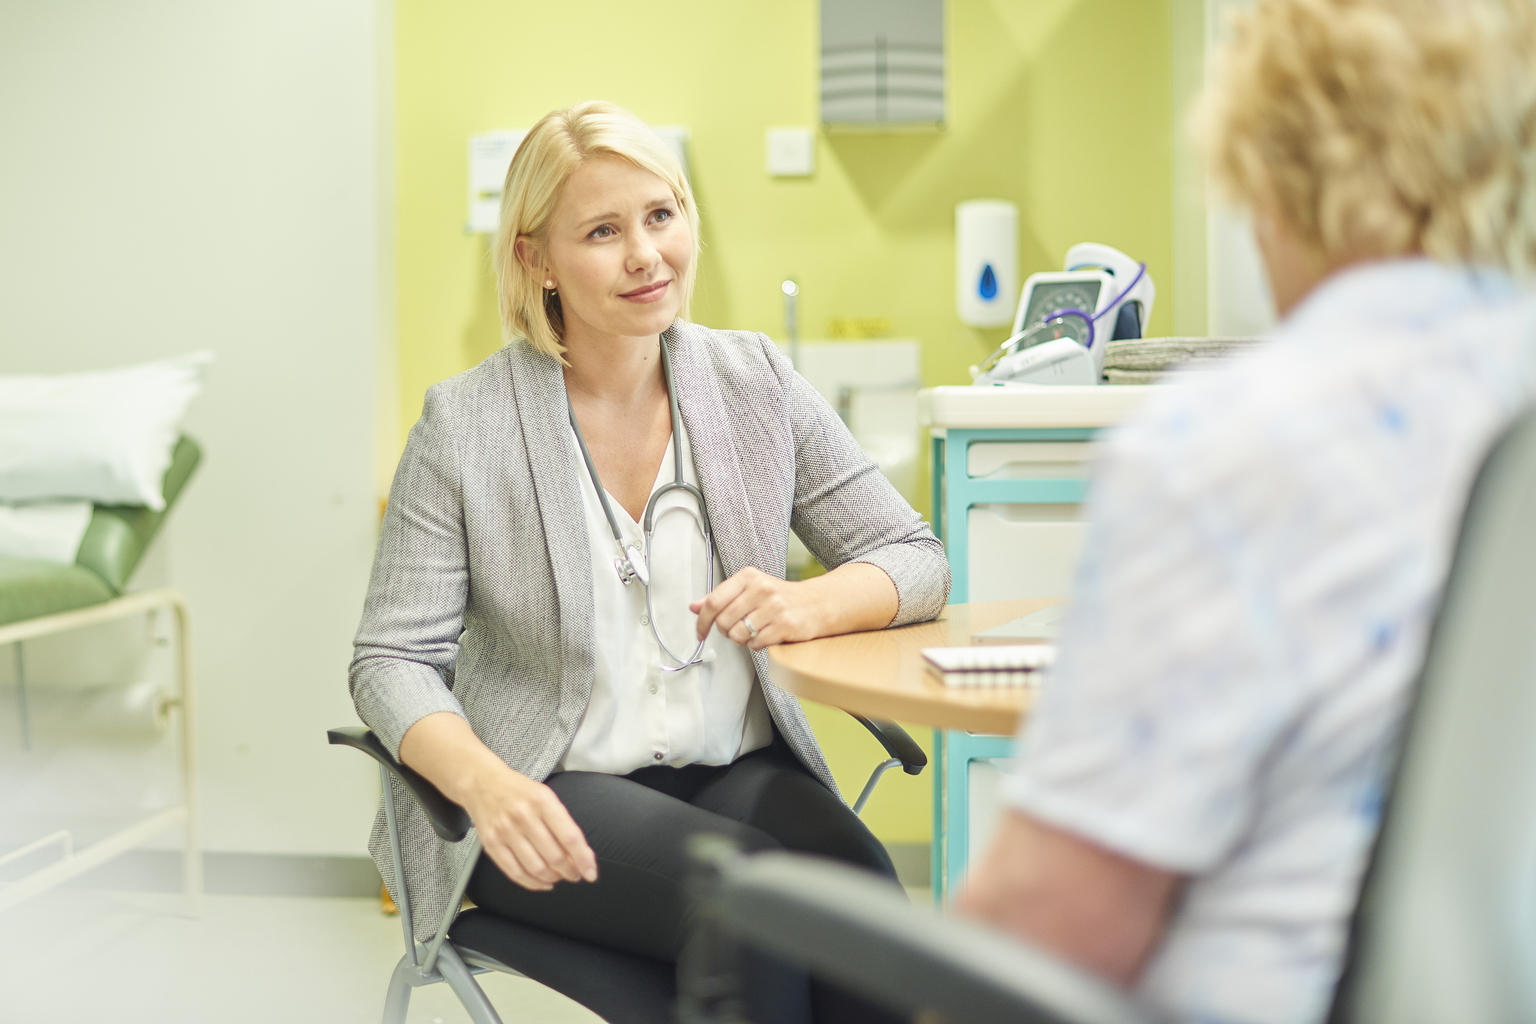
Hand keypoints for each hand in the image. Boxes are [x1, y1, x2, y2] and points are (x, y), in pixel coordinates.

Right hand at [460, 761, 597, 891]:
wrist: (483, 783)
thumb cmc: (520, 792)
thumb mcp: (546, 796)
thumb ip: (563, 823)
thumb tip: (580, 855)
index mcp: (542, 801)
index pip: (569, 837)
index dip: (583, 859)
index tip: (591, 872)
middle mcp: (524, 816)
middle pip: (554, 856)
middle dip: (569, 871)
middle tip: (575, 875)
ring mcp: (505, 831)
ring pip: (536, 868)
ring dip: (552, 878)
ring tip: (559, 877)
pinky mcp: (492, 844)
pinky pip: (515, 873)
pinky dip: (532, 883)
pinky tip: (542, 882)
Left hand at [690, 566, 816, 650]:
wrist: (816, 603)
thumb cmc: (780, 597)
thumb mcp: (749, 590)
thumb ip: (721, 598)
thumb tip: (694, 607)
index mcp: (749, 576)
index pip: (714, 601)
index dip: (702, 620)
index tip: (700, 632)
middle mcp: (762, 589)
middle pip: (724, 621)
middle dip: (725, 632)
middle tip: (735, 629)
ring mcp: (775, 607)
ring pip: (738, 634)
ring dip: (741, 639)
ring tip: (752, 632)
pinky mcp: (785, 625)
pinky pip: (756, 643)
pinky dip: (756, 645)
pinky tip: (765, 636)